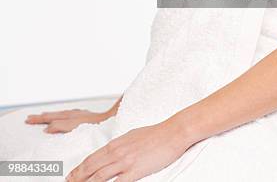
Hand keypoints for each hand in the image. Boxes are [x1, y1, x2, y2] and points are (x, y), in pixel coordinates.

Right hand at [24, 108, 109, 133]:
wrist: (112, 119)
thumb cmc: (97, 125)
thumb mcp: (75, 126)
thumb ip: (61, 126)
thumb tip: (47, 128)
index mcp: (69, 116)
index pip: (51, 118)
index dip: (39, 120)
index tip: (28, 120)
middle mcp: (73, 114)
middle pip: (54, 115)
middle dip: (41, 117)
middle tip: (29, 118)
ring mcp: (80, 114)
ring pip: (61, 114)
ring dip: (50, 115)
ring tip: (42, 116)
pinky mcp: (85, 116)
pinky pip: (69, 114)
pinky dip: (61, 115)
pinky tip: (61, 117)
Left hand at [66, 119, 189, 180]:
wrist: (171, 133)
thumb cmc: (155, 134)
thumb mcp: (131, 136)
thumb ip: (119, 146)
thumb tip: (111, 152)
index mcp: (115, 143)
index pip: (91, 158)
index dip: (79, 169)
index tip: (71, 176)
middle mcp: (116, 152)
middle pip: (91, 168)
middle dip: (77, 178)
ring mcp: (124, 162)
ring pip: (98, 177)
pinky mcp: (134, 171)